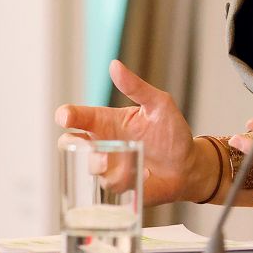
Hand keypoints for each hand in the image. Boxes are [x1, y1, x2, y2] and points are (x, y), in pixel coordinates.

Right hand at [54, 59, 215, 205]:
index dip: (67, 115)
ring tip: (132, 159)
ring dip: (108, 163)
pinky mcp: (117, 187)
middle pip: (69, 144)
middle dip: (72, 144)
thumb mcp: (159, 104)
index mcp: (107, 122)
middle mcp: (102, 145)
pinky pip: (112, 185)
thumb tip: (115, 65)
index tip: (65, 116)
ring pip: (92, 167)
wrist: (187, 165)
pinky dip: (126, 177)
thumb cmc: (171, 132)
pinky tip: (143, 173)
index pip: (79, 117)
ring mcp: (107, 168)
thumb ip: (136, 87)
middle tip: (87, 144)